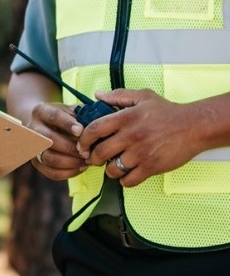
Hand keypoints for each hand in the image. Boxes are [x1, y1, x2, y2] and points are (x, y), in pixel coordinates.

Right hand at [26, 101, 86, 180]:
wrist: (45, 125)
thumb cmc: (63, 117)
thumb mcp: (69, 110)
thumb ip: (81, 115)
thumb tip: (97, 122)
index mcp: (41, 111)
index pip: (53, 116)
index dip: (67, 124)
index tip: (81, 131)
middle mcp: (33, 128)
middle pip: (50, 140)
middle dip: (71, 148)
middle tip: (88, 152)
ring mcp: (33, 147)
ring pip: (50, 158)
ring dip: (71, 162)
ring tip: (86, 161)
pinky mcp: (36, 163)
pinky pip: (52, 173)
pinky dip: (69, 172)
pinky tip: (81, 167)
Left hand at [77, 88, 205, 186]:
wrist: (193, 126)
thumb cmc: (167, 111)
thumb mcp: (142, 96)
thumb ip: (118, 96)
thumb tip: (97, 95)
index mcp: (125, 117)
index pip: (94, 129)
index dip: (84, 139)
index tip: (82, 145)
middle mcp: (130, 136)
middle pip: (100, 152)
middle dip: (93, 158)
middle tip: (94, 158)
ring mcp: (141, 153)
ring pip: (113, 169)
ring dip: (109, 170)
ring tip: (112, 166)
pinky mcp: (152, 167)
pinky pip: (129, 180)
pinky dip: (124, 180)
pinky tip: (126, 174)